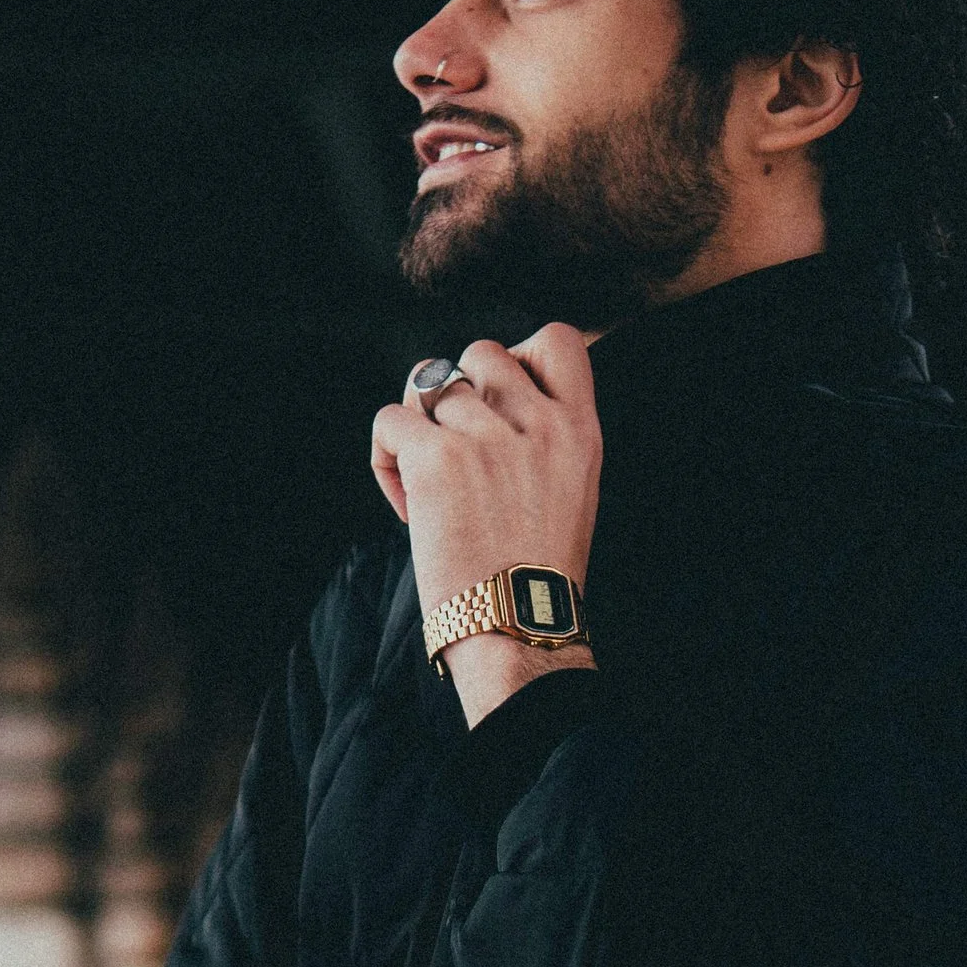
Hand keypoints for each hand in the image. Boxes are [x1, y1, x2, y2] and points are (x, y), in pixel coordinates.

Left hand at [371, 325, 601, 720]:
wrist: (518, 627)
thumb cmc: (537, 576)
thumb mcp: (571, 490)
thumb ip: (544, 437)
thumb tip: (491, 402)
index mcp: (579, 429)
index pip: (555, 339)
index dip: (519, 356)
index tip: (505, 398)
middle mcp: (537, 421)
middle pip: (481, 352)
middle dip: (460, 394)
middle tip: (457, 450)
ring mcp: (486, 435)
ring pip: (430, 384)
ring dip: (421, 429)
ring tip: (430, 485)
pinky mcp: (436, 456)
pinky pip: (391, 420)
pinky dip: (387, 458)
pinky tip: (409, 503)